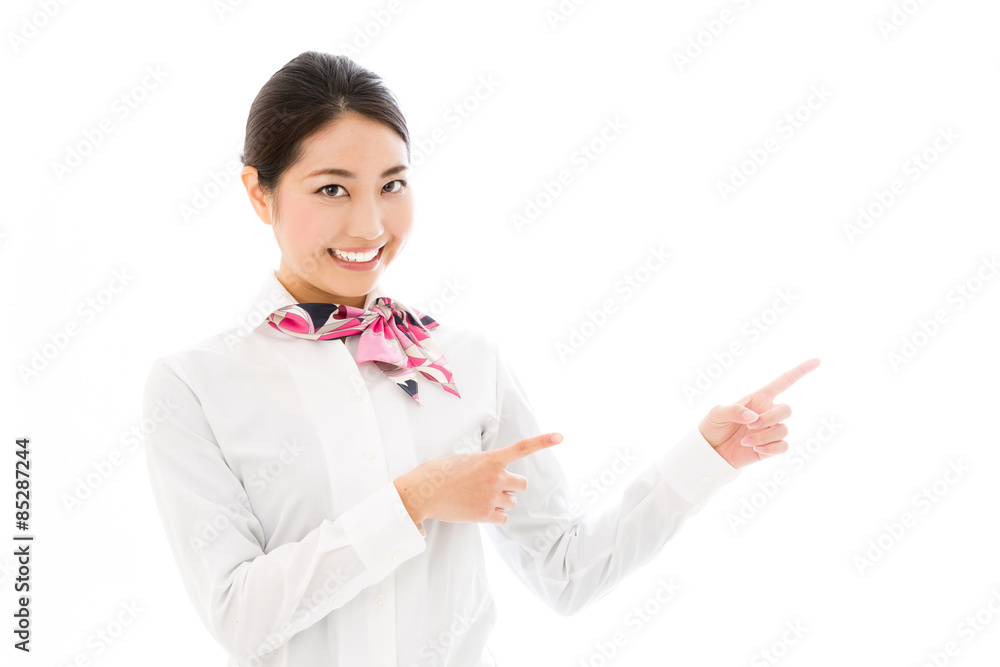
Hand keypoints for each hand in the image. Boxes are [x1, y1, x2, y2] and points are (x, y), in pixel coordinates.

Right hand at [393, 432, 563, 527]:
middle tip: (493, 487)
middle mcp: (496, 478)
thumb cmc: (439, 473)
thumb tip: (493, 473)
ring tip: (477, 498)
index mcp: (490, 459)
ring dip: (501, 502)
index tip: (561, 436)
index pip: (522, 448)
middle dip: (511, 487)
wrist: (423, 493)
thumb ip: (485, 464)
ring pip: (511, 503)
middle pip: (521, 485)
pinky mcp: (486, 515)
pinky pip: (503, 518)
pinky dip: (494, 516)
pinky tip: (477, 510)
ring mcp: (492, 497)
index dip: (543, 442)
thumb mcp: (465, 459)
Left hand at [698, 358, 819, 468]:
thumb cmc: (713, 426)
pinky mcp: (771, 447)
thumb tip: (754, 417)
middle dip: (771, 418)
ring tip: (745, 441)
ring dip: (764, 436)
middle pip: (787, 409)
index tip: (817, 361)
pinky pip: (783, 446)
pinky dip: (771, 448)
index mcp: (758, 398)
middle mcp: (768, 412)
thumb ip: (734, 410)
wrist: (711, 451)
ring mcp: (771, 430)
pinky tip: (756, 449)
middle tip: (751, 425)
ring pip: (784, 429)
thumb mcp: (717, 413)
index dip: (800, 371)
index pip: (784, 382)